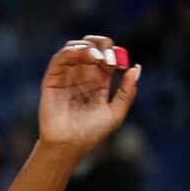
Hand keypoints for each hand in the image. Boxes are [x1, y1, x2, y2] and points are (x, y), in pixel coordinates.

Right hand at [38, 36, 140, 151]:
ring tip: (94, 57)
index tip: (117, 62)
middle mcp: (83, 75)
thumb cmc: (91, 133)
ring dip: (86, 47)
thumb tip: (136, 67)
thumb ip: (127, 92)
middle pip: (92, 46)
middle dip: (100, 45)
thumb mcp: (116, 114)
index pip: (107, 56)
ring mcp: (67, 76)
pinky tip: (79, 54)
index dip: (113, 53)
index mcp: (99, 81)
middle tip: (106, 56)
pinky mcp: (52, 79)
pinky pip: (59, 58)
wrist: (68, 145)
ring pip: (75, 48)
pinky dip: (69, 51)